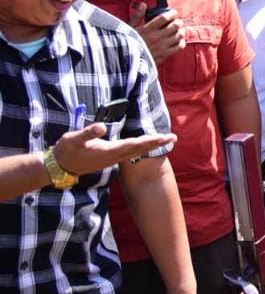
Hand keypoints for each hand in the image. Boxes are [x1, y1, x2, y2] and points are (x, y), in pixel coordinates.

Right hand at [53, 124, 175, 176]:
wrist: (61, 166)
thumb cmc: (67, 150)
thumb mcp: (74, 138)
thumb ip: (88, 133)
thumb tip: (102, 127)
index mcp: (109, 151)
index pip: (134, 145)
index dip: (150, 140)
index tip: (163, 137)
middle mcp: (114, 157)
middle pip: (140, 149)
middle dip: (157, 143)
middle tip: (174, 137)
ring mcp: (113, 159)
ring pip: (137, 152)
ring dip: (152, 146)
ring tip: (166, 140)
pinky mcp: (110, 159)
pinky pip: (132, 153)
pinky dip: (142, 148)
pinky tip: (148, 145)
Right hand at [129, 5, 184, 64]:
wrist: (127, 61)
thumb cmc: (127, 44)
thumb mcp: (129, 28)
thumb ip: (137, 16)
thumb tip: (143, 5)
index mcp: (147, 29)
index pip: (164, 18)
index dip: (172, 13)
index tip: (174, 12)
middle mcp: (156, 37)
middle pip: (175, 25)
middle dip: (178, 22)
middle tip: (177, 22)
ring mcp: (162, 46)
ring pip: (179, 35)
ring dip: (181, 31)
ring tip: (179, 31)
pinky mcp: (164, 55)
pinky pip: (179, 47)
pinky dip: (181, 42)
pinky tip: (179, 41)